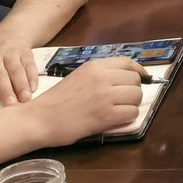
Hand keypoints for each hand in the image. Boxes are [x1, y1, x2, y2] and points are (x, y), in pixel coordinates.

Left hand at [0, 31, 39, 114]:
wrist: (8, 34)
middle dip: (4, 89)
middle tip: (10, 105)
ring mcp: (10, 54)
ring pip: (16, 70)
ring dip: (22, 84)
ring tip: (26, 99)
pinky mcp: (25, 53)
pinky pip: (30, 65)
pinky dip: (32, 77)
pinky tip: (34, 88)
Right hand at [25, 58, 146, 145]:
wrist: (40, 119)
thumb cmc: (56, 100)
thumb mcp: (78, 77)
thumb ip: (99, 74)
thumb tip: (123, 77)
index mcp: (95, 66)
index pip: (128, 62)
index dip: (138, 71)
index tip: (142, 78)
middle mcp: (102, 78)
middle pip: (135, 80)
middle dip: (133, 90)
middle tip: (124, 100)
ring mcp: (104, 97)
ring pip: (136, 96)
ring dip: (132, 104)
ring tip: (120, 110)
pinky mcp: (105, 116)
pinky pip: (131, 113)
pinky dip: (128, 117)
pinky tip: (117, 119)